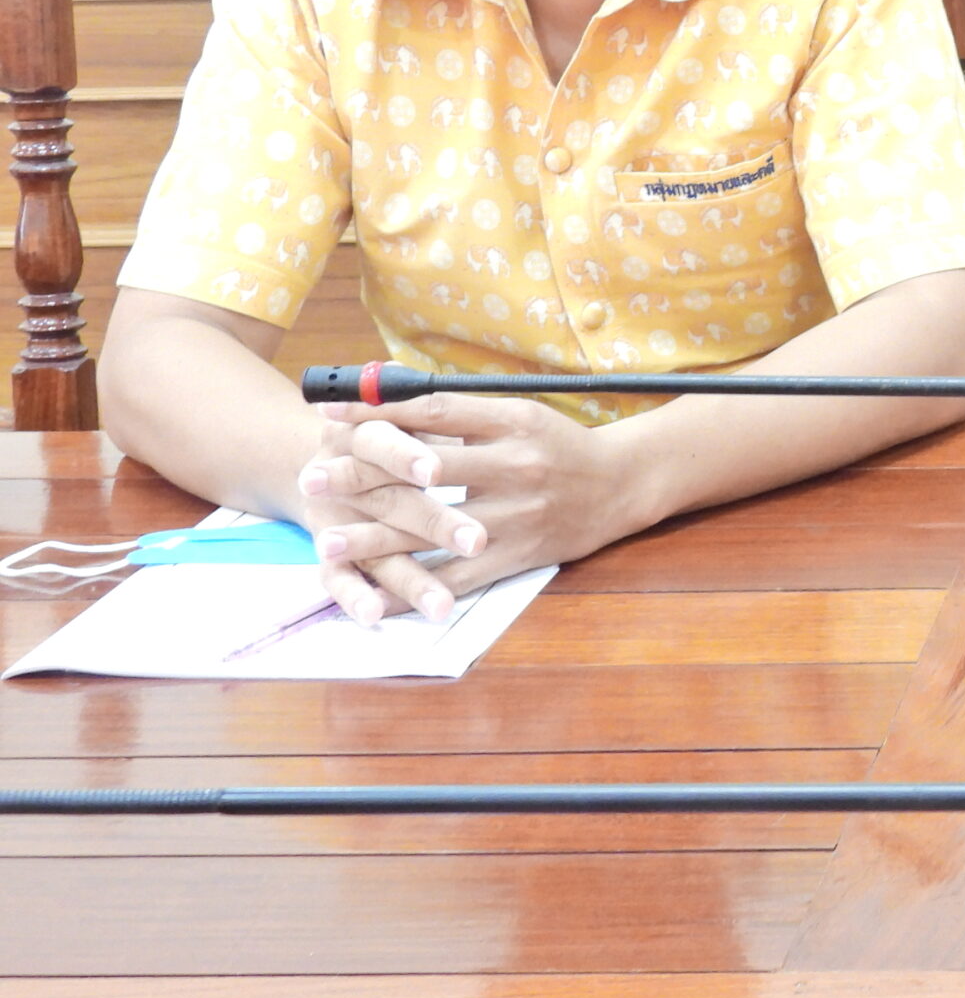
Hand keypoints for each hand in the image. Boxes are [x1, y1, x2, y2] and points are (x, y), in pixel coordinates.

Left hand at [298, 396, 646, 614]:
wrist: (621, 486)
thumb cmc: (559, 445)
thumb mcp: (518, 415)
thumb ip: (459, 412)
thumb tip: (387, 399)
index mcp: (513, 422)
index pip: (435, 411)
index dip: (378, 412)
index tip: (328, 413)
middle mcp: (516, 465)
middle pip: (427, 468)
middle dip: (364, 474)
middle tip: (311, 476)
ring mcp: (517, 514)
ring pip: (435, 528)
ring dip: (376, 536)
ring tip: (326, 538)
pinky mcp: (519, 555)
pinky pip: (458, 577)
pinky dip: (413, 590)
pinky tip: (374, 597)